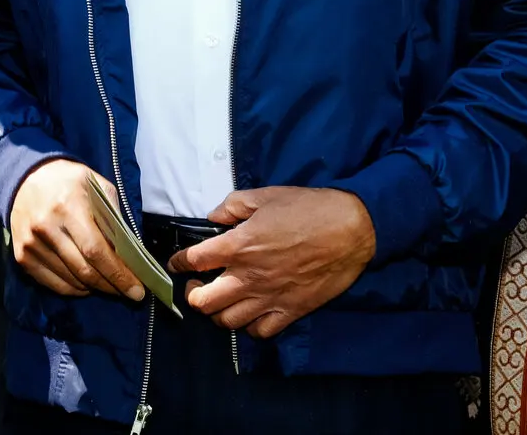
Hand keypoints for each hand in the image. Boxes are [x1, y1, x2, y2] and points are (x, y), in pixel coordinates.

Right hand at [8, 159, 144, 301]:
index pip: (95, 250)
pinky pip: (53, 284)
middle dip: (111, 286)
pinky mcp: (22, 257)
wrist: (24, 178)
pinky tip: (86, 285)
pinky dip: (74, 289)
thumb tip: (129, 250)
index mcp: (68, 206)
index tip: (136, 290)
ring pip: (70, 281)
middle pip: (84, 270)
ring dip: (94, 288)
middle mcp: (46, 227)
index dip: (118, 274)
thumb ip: (112, 214)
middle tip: (128, 293)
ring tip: (108, 284)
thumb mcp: (95, 184)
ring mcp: (31, 244)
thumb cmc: (67, 181)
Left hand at [171, 186, 374, 338]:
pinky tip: (251, 313)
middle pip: (203, 302)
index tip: (177, 263)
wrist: (350, 230)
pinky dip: (249, 326)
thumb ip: (233, 206)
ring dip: (218, 312)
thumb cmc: (308, 208)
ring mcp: (268, 298)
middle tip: (197, 284)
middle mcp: (248, 276)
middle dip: (192, 294)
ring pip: (227, 321)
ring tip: (222, 300)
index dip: (178, 262)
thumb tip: (213, 218)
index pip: (194, 260)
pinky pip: (259, 331)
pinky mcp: (290, 311)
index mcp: (239, 245)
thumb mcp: (265, 195)